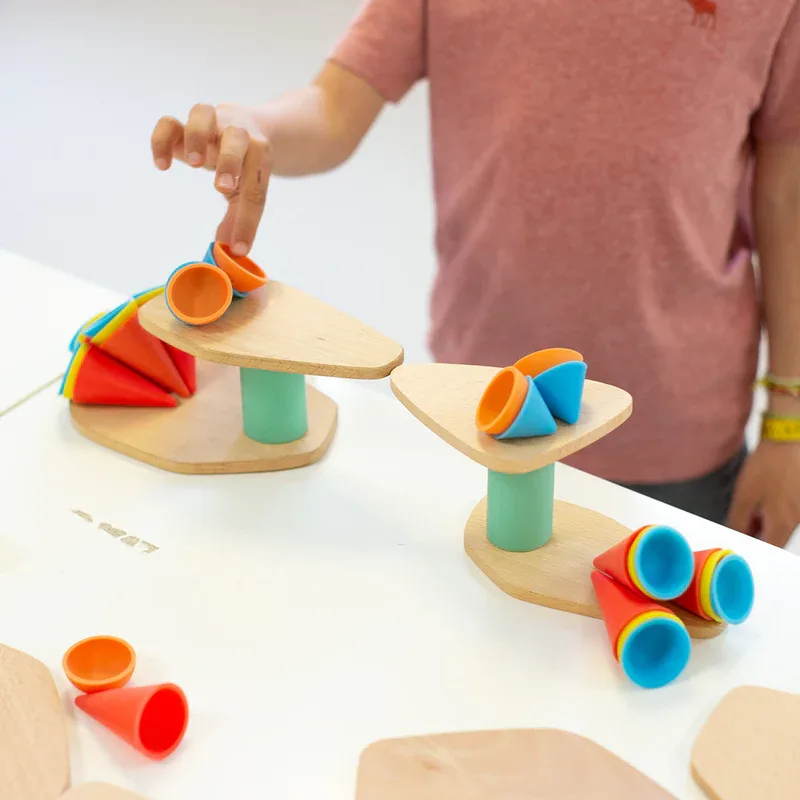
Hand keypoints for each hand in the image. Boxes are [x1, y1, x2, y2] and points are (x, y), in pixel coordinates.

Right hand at [151, 103, 270, 255]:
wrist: (249, 123)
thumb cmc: (247, 164)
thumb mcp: (248, 190)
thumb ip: (240, 217)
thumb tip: (232, 251)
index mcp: (258, 155)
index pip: (255, 189)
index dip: (248, 221)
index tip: (238, 247)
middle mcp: (236, 133)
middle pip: (237, 136)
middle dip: (231, 160)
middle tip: (222, 188)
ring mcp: (211, 124)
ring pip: (204, 113)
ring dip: (197, 136)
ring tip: (193, 164)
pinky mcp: (184, 124)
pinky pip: (169, 122)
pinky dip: (162, 140)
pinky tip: (162, 166)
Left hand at [727, 440, 799, 547]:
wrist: (789, 437)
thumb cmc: (768, 465)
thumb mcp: (745, 495)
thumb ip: (739, 521)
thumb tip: (736, 538)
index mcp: (784, 523)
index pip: (769, 548)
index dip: (752, 546)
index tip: (739, 537)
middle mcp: (799, 519)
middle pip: (777, 536)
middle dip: (757, 531)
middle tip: (743, 516)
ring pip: (783, 522)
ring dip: (766, 518)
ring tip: (754, 500)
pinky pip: (789, 509)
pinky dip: (775, 507)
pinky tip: (767, 492)